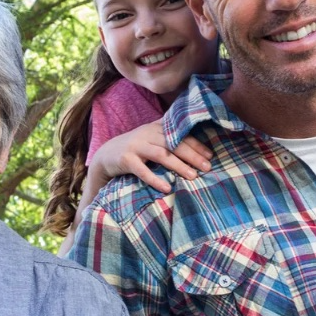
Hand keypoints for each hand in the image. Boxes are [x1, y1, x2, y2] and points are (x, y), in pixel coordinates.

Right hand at [91, 122, 210, 194]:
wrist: (105, 156)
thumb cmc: (135, 150)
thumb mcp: (151, 141)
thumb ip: (169, 141)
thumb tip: (197, 153)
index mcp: (156, 128)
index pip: (180, 135)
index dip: (196, 145)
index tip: (210, 156)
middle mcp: (147, 134)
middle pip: (174, 143)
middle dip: (192, 155)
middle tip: (207, 167)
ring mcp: (136, 146)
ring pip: (161, 154)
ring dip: (178, 165)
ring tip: (193, 176)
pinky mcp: (126, 159)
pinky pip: (142, 171)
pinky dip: (155, 179)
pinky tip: (167, 188)